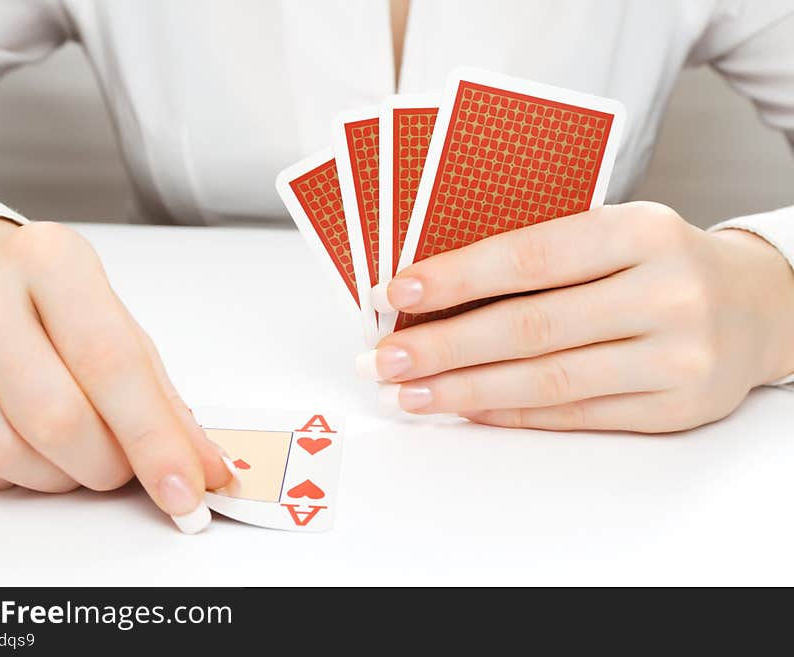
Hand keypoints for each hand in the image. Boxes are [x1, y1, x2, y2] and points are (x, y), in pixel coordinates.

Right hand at [0, 214, 230, 530]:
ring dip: (58, 477)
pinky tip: (26, 449)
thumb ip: (159, 395)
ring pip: (4, 452)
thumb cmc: (47, 295)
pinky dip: (9, 478)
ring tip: (77, 454)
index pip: (113, 365)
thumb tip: (203, 465)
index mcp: (51, 261)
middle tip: (124, 467)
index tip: (186, 490)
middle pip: (57, 418)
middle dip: (106, 465)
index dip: (155, 441)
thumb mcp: (113, 322)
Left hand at [359, 202, 793, 432]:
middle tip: (386, 360)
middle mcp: (664, 293)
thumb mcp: (614, 234)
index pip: (532, 254)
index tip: (397, 291)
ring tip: (412, 394)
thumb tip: (438, 293)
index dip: (457, 276)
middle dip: (444, 347)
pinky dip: (513, 414)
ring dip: (467, 391)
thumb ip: (541, 257)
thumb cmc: (662, 263)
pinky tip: (469, 409)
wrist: (757, 306)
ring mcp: (675, 357)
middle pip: (531, 327)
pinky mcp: (675, 407)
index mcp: (641, 231)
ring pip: (549, 381)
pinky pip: (576, 415)